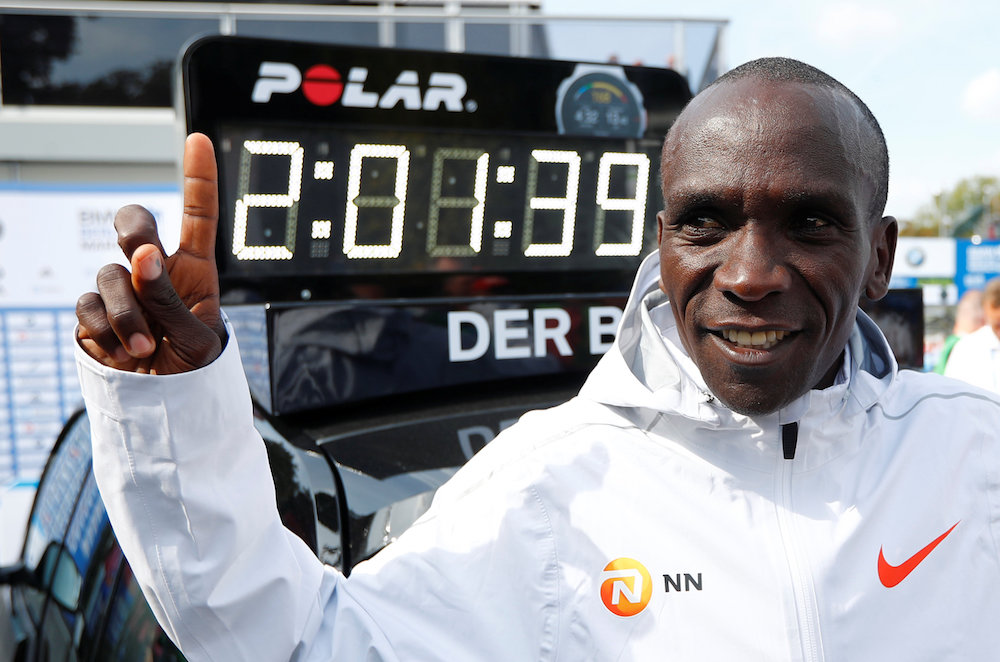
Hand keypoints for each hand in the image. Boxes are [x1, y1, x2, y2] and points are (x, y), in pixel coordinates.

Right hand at [76, 133, 225, 373]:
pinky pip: (87, 308)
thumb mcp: (197, 338)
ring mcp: (122, 292)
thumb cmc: (194, 370)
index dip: (198, 178)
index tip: (199, 140)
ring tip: (145, 348)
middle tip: (141, 251)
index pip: (197, 217)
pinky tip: (123, 353)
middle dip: (134, 229)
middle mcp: (155, 273)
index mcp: (194, 271)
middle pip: (136, 225)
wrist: (165, 407)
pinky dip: (104, 330)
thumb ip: (171, 298)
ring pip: (109, 275)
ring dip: (127, 313)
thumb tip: (143, 256)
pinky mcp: (92, 315)